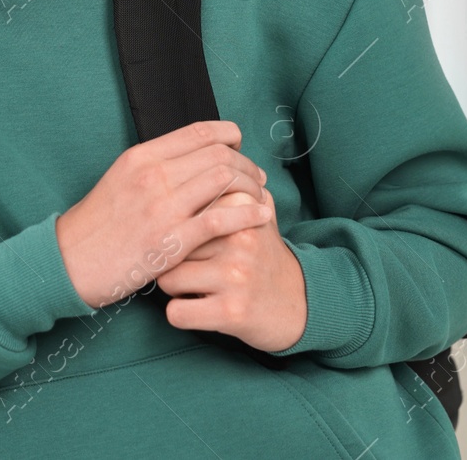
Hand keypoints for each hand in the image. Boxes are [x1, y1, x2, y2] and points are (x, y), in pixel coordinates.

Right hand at [57, 121, 271, 308]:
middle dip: (246, 164)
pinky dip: (248, 214)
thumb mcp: (120, 179)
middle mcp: (153, 175)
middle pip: (218, 153)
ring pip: (224, 179)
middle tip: (256, 177)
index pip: (199, 132)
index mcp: (141, 156)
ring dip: (251, 186)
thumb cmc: (96, 225)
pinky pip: (220, 219)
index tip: (240, 148)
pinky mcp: (169, 241)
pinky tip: (261, 217)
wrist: (69, 262)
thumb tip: (190, 157)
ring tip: (260, 196)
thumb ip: (154, 166)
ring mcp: (162, 207)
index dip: (230, 136)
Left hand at [155, 184, 307, 352]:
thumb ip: (231, 184)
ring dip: (173, 287)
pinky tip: (195, 308)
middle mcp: (239, 237)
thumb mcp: (256, 212)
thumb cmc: (262, 254)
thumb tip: (195, 153)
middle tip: (185, 264)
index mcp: (241, 207)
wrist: (298, 303)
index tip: (184, 234)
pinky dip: (179, 314)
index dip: (175, 224)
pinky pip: (177, 313)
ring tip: (193, 286)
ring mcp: (235, 275)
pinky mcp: (232, 311)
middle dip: (170, 256)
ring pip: (168, 278)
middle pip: (171, 242)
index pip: (182, 208)